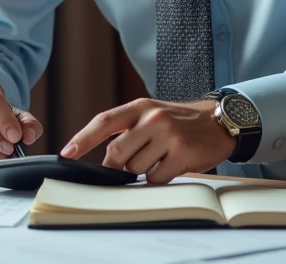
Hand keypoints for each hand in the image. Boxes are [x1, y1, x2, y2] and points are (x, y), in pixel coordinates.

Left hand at [61, 98, 235, 183]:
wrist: (218, 121)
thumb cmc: (179, 122)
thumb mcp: (152, 115)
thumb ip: (128, 131)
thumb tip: (103, 160)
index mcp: (140, 107)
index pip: (104, 121)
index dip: (83, 138)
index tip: (67, 153)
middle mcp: (153, 118)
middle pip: (117, 153)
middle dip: (119, 166)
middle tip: (133, 164)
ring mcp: (168, 135)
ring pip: (136, 168)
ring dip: (144, 171)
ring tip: (161, 157)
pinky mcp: (182, 153)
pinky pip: (156, 178)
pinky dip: (160, 177)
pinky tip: (172, 164)